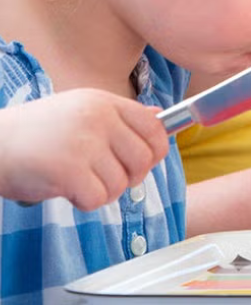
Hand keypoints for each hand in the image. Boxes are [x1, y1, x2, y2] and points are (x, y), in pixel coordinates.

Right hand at [0, 89, 168, 209]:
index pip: (154, 127)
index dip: (156, 150)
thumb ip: (120, 116)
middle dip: (130, 177)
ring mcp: (84, 143)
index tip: (144, 162)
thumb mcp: (81, 111)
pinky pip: (98, 198)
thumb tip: (159, 117)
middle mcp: (98, 118)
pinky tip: (68, 190)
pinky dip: (85, 202)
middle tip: (105, 178)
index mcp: (104, 102)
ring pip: (121, 183)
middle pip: (144, 159)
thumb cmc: (37, 132)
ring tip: (79, 181)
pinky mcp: (69, 169)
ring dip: (103, 192)